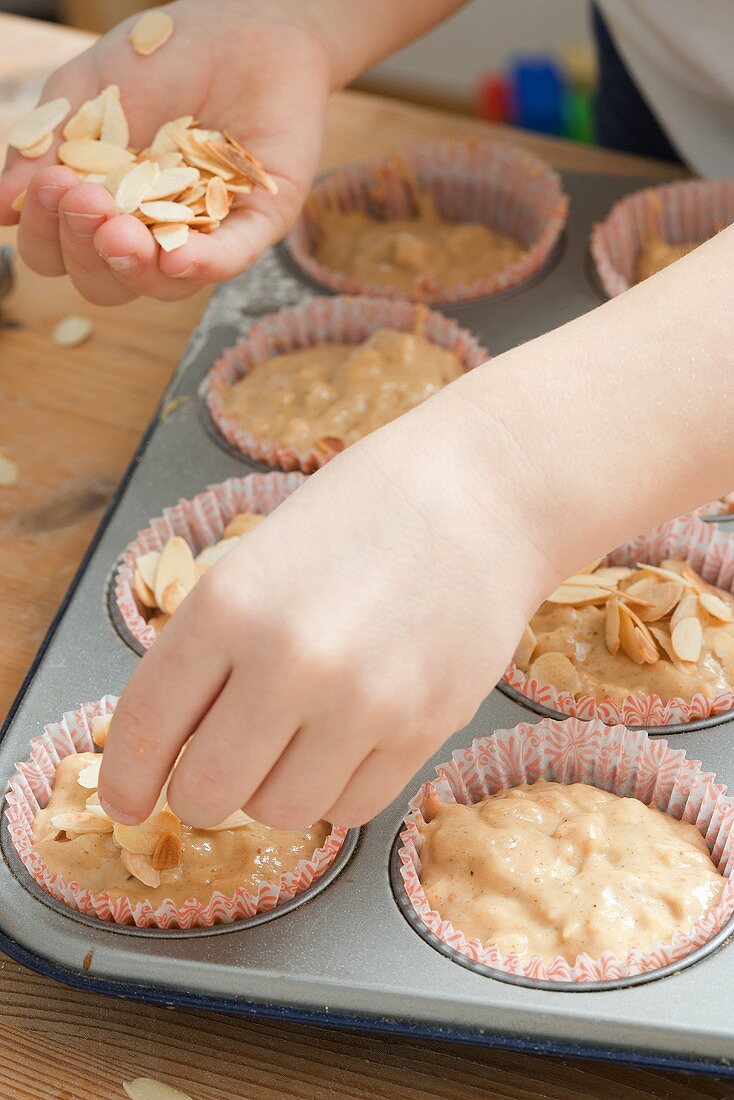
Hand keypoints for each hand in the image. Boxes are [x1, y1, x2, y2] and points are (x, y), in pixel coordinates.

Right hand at [0, 0, 330, 303]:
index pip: (62, 253)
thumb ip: (43, 146)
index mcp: (103, 210)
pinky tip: (174, 259)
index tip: (48, 185)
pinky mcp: (257, 223)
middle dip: (84, 250)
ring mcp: (204, 235)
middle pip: (107, 283)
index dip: (47, 236)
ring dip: (133, 265)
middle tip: (83, 199)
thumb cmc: (159, 58)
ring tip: (116, 228)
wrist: (241, 25)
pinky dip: (200, 265)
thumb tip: (3, 209)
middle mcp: (150, 234)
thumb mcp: (85, 94)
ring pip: (164, 286)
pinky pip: (229, 260)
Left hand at [98, 381, 556, 829]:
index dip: (124, 779)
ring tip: (295, 741)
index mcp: (227, 605)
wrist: (479, 496)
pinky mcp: (424, 730)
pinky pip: (351, 808)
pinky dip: (335, 788)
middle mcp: (288, 661)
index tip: (125, 800)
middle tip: (217, 770)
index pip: (145, 728)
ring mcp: (361, 702)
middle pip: (205, 793)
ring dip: (272, 791)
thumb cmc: (359, 518)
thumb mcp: (256, 561)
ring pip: (278, 813)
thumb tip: (168, 747)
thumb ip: (207, 651)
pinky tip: (347, 740)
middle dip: (199, 792)